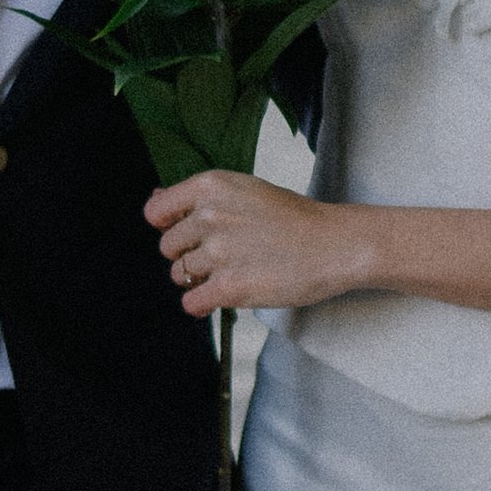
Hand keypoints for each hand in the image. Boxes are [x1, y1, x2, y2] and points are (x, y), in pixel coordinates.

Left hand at [148, 170, 371, 317]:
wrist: (335, 244)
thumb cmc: (295, 219)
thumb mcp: (245, 190)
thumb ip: (198, 198)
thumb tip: (155, 198)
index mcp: (211, 186)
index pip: (156, 210)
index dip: (168, 226)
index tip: (185, 233)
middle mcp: (210, 216)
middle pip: (168, 247)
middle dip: (189, 255)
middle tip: (223, 255)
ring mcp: (219, 252)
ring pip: (180, 275)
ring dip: (200, 279)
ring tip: (232, 272)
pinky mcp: (229, 287)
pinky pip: (192, 302)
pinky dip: (202, 304)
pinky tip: (223, 296)